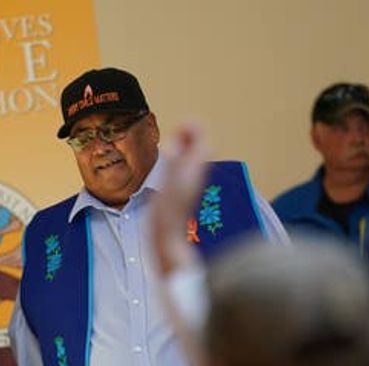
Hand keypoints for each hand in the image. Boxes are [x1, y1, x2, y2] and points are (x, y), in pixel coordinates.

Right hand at [150, 123, 209, 275]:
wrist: (167, 235)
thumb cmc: (168, 211)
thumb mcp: (170, 180)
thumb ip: (175, 159)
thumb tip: (176, 140)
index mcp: (194, 166)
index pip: (201, 134)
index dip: (189, 126)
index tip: (174, 132)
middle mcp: (196, 171)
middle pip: (199, 141)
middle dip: (186, 133)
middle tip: (172, 136)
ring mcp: (190, 179)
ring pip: (192, 153)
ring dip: (181, 145)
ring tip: (169, 147)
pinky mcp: (182, 187)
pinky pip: (184, 164)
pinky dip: (177, 157)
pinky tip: (166, 165)